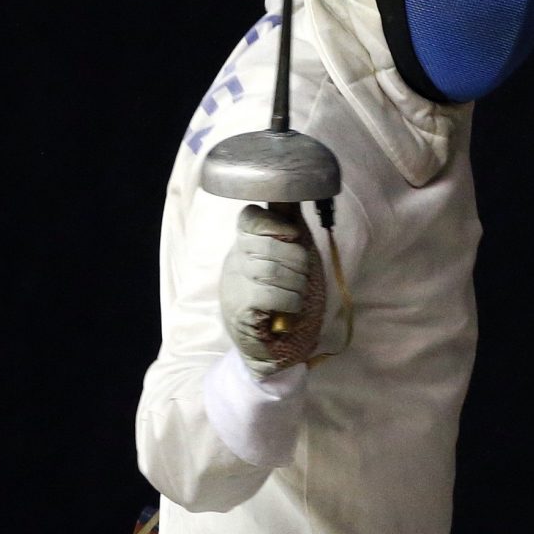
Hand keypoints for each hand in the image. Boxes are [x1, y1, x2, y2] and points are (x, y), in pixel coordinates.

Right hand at [219, 204, 324, 374]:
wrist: (275, 349)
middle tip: (300, 279)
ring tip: (295, 297)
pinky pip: (270, 296)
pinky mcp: (239, 311)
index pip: (251, 217)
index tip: (291, 239)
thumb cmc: (285, 299)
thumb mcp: (291, 255)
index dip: (275, 225)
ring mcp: (234, 286)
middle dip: (298, 262)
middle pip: (271, 245)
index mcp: (246, 245)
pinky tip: (287, 312)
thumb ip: (288, 223)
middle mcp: (235, 262)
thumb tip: (294, 185)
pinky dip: (289, 303)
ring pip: (273, 270)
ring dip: (296, 286)